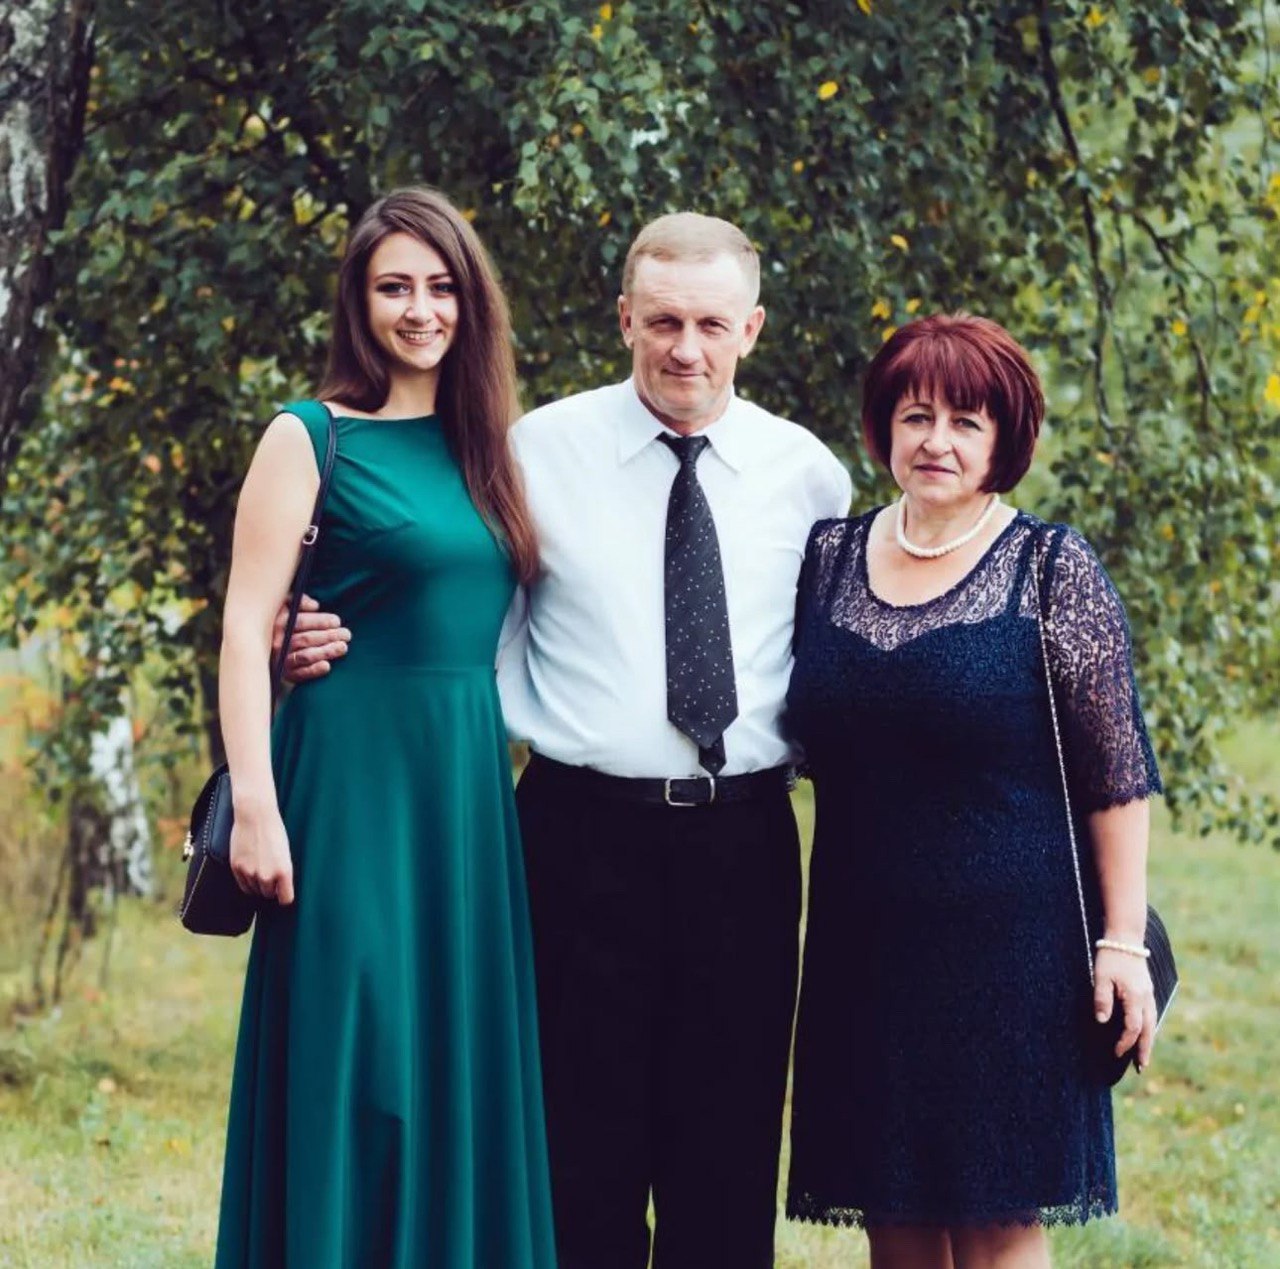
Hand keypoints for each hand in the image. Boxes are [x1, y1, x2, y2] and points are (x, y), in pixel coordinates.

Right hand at [229, 812, 295, 904]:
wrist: (255, 816)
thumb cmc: (274, 831)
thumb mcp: (285, 853)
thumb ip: (283, 872)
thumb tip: (280, 888)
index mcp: (284, 871)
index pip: (285, 899)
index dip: (285, 896)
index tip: (284, 892)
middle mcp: (267, 875)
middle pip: (268, 895)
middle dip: (271, 889)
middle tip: (271, 877)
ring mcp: (250, 873)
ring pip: (255, 891)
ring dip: (258, 885)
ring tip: (261, 870)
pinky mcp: (237, 868)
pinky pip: (243, 885)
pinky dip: (247, 882)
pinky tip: (251, 871)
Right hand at [273, 593, 350, 681]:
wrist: (267, 649)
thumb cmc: (283, 624)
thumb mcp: (285, 607)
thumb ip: (298, 602)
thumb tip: (314, 606)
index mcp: (278, 624)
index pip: (300, 621)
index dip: (320, 621)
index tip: (337, 621)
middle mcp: (279, 642)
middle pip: (306, 639)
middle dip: (329, 636)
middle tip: (346, 634)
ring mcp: (282, 660)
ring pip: (306, 655)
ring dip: (326, 651)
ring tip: (343, 647)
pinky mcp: (286, 675)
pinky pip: (300, 674)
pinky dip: (313, 670)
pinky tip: (327, 666)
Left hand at [1093, 947, 1156, 1071]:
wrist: (1126, 938)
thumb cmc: (1111, 957)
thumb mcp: (1101, 977)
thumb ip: (1102, 999)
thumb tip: (1102, 1021)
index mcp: (1135, 996)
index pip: (1132, 1027)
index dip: (1125, 1042)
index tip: (1116, 1053)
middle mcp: (1146, 998)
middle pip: (1148, 1030)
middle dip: (1145, 1049)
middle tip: (1142, 1067)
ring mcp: (1149, 994)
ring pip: (1152, 1023)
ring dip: (1149, 1040)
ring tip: (1145, 1056)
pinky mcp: (1147, 990)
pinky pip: (1151, 1014)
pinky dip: (1149, 1027)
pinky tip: (1145, 1033)